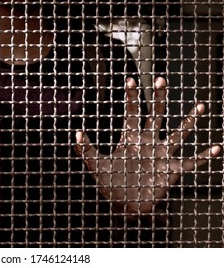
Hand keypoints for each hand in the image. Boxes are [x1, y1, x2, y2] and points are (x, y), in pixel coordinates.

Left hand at [75, 77, 220, 212]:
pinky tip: (216, 148)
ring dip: (189, 121)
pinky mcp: (172, 170)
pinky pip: (191, 162)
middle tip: (160, 80)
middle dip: (158, 98)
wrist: (124, 204)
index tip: (130, 80)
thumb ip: (86, 150)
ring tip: (199, 106)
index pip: (132, 113)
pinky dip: (204, 156)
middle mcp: (148, 142)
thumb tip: (75, 133)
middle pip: (156, 115)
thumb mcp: (96, 166)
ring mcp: (162, 154)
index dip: (131, 97)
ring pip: (178, 134)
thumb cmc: (110, 184)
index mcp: (131, 139)